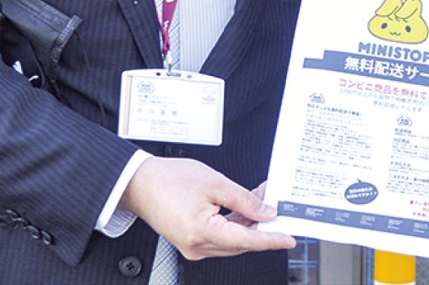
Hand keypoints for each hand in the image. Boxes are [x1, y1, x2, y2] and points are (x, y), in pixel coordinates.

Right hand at [119, 158, 295, 259]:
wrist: (140, 183)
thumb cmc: (168, 180)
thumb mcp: (215, 183)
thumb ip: (244, 200)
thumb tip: (265, 212)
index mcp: (202, 233)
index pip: (247, 240)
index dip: (271, 239)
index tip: (289, 238)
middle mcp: (197, 247)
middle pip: (241, 242)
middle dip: (261, 225)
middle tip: (275, 204)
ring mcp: (193, 247)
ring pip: (232, 240)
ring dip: (248, 223)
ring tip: (259, 199)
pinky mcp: (191, 242)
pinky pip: (220, 237)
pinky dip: (234, 224)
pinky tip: (242, 208)